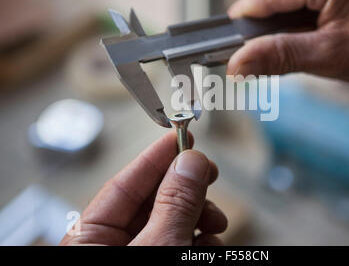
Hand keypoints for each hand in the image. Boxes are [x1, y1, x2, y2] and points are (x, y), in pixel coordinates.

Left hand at [60, 131, 226, 245]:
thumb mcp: (159, 246)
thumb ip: (174, 204)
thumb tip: (190, 162)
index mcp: (91, 240)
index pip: (124, 185)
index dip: (155, 157)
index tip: (180, 136)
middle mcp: (114, 246)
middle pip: (153, 200)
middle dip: (187, 188)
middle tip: (208, 173)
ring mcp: (141, 253)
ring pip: (172, 220)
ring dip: (200, 216)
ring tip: (215, 220)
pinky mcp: (163, 260)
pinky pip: (181, 240)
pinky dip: (201, 237)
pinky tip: (211, 241)